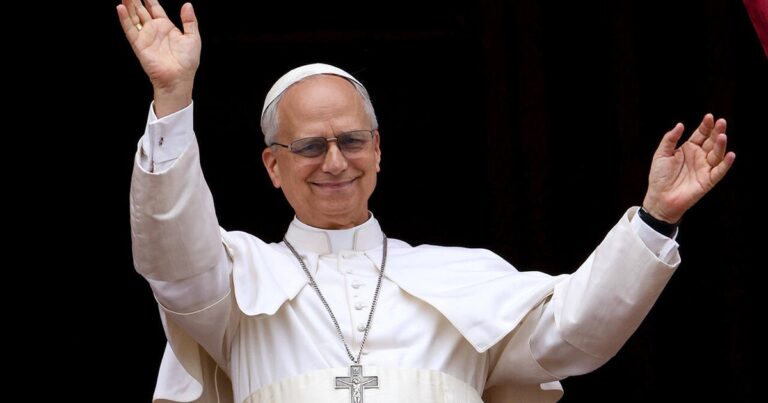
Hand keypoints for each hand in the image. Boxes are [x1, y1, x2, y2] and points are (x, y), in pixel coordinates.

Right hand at [116, 0, 200, 116]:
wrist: (179, 77)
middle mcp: (154, 30)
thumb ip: (189, 20)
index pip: (155, 8)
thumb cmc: (187, 61)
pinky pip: (129, 29)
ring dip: (128, 5)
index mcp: (166, 27)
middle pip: (142, 10)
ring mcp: (145, 37)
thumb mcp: (193, 37)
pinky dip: (124, 19)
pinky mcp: (139, 44)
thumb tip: (187, 4)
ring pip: (134, 17)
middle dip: (136, 0)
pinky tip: (120, 8)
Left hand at [642, 114, 735, 222]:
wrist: (659, 198)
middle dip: (716, 131)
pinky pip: (719, 171)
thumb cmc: (659, 176)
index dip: (705, 126)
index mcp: (689, 149)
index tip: (709, 117)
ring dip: (721, 145)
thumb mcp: (661, 154)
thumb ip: (670, 139)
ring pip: (717, 154)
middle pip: (711, 141)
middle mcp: (699, 156)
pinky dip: (725, 164)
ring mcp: (705, 168)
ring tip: (722, 136)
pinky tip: (730, 155)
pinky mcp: (708, 180)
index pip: (700, 134)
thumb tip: (680, 125)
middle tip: (721, 122)